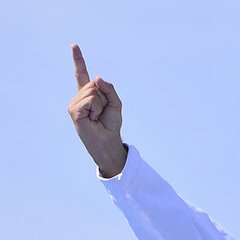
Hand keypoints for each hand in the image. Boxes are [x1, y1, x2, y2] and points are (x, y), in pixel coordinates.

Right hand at [67, 43, 126, 176]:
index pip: (81, 74)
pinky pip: (90, 100)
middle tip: (101, 113)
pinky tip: (92, 119)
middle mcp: (79, 97)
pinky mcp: (73, 111)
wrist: (108, 143)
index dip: (78, 60)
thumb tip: (96, 77)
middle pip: (94, 84)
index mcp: (87, 94)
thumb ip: (109, 89)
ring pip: (92, 92)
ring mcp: (74, 104)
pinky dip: (95, 109)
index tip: (74, 46)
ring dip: (100, 105)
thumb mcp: (115, 104)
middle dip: (104, 97)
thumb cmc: (111, 125)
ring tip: (97, 117)